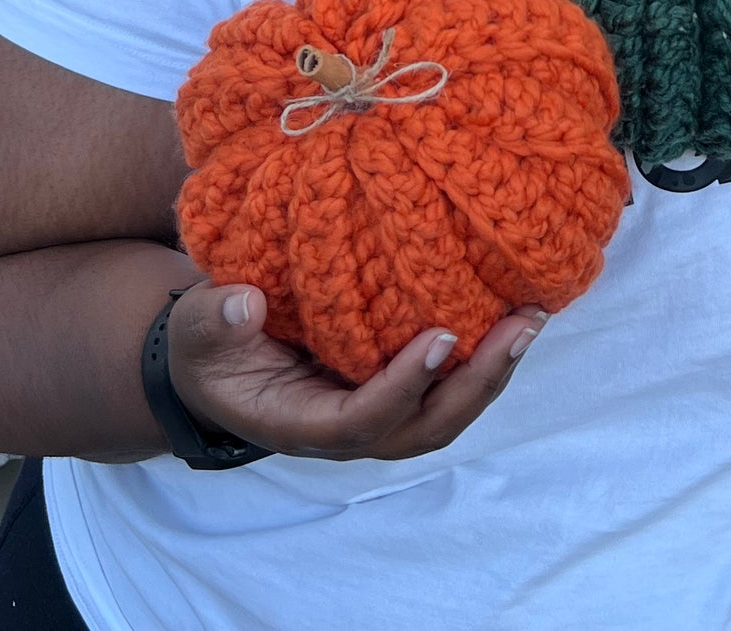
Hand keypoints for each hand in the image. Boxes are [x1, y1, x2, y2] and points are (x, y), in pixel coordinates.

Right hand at [166, 282, 547, 461]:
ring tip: (532, 319)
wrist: (219, 358)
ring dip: (492, 372)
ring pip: (444, 412)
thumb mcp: (198, 331)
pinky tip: (513, 311)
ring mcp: (376, 410)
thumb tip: (247, 304)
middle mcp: (348, 427)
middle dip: (476, 385)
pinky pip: (446, 385)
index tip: (442, 337)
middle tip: (521, 329)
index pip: (361, 421)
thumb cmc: (210, 346)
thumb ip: (215, 321)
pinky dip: (483, 357)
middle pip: (423, 428)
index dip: (404, 387)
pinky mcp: (393, 384)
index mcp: (300, 423)